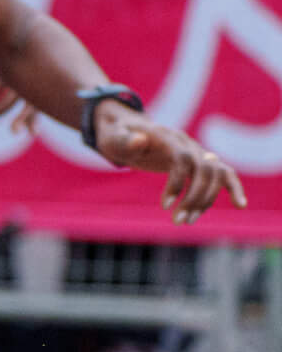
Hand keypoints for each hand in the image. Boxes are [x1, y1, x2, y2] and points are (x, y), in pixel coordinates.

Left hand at [90, 105, 247, 223]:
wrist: (127, 129)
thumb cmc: (117, 135)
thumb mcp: (112, 138)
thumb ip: (123, 140)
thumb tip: (139, 141)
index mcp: (167, 137)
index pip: (183, 159)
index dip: (177, 183)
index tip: (164, 206)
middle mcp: (187, 143)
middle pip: (205, 169)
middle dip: (195, 197)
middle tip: (178, 222)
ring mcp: (196, 152)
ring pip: (217, 174)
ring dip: (207, 200)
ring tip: (187, 222)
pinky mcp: (199, 162)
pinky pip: (222, 173)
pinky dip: (233, 188)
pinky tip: (240, 205)